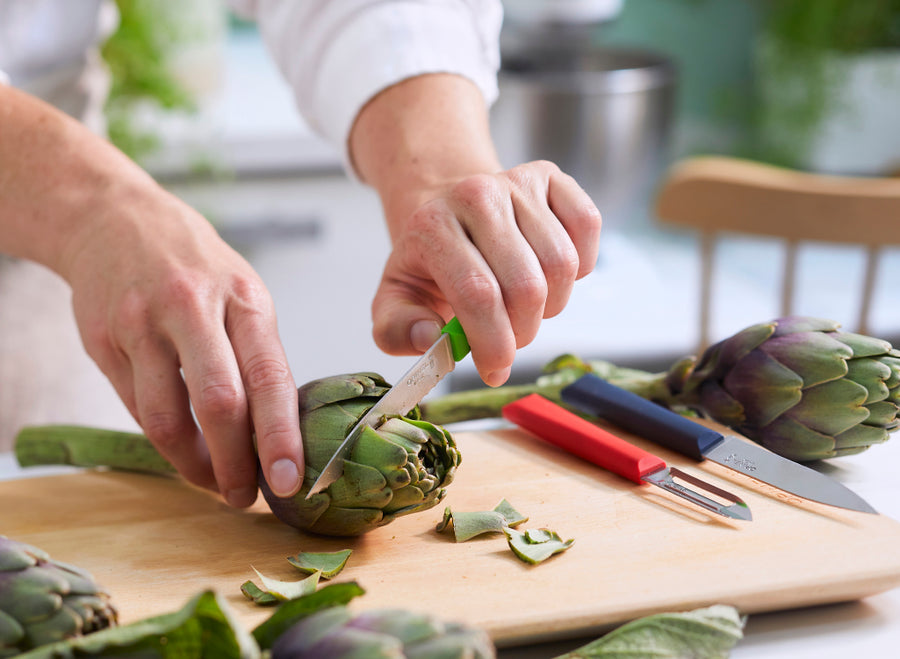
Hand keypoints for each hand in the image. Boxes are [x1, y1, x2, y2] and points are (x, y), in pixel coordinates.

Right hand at [0, 84, 302, 505]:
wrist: (114, 219)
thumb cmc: (196, 266)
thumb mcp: (243, 293)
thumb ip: (258, 355)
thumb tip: (278, 432)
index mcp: (244, 298)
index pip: (269, 378)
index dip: (279, 437)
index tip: (289, 482)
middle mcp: (192, 308)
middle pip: (218, 403)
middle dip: (235, 464)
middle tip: (247, 498)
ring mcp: (142, 324)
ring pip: (167, 417)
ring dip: (194, 465)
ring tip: (214, 484)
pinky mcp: (103, 340)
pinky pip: (136, 408)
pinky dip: (164, 441)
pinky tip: (182, 452)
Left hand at [371, 161, 600, 385]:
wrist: (452, 216)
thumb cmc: (429, 266)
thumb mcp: (397, 301)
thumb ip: (398, 330)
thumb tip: (431, 338)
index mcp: (431, 226)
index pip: (477, 294)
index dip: (493, 342)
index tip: (495, 370)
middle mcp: (475, 194)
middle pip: (526, 286)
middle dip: (523, 331)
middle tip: (509, 339)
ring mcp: (516, 181)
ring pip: (562, 264)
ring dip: (551, 304)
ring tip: (525, 307)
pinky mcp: (550, 177)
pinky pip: (587, 226)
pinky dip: (580, 265)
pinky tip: (550, 274)